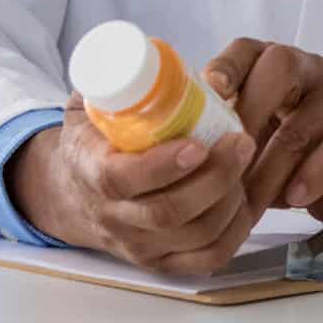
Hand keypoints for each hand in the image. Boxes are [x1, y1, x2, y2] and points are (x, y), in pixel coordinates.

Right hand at [5, 93, 257, 274]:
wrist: (74, 194)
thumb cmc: (93, 140)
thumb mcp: (89, 105)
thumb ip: (113, 83)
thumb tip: (151, 59)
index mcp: (91, 174)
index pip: (123, 181)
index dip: (162, 166)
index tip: (198, 143)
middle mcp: (114, 219)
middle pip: (168, 213)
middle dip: (215, 178)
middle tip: (244, 141)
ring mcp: (140, 247)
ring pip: (195, 237)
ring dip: (231, 200)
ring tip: (248, 163)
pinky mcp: (163, 263)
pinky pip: (207, 259)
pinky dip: (235, 232)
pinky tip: (247, 199)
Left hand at [203, 41, 322, 224]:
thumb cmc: (291, 156)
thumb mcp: (255, 140)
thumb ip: (223, 134)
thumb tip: (175, 151)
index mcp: (273, 65)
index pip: (247, 50)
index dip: (226, 66)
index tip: (210, 90)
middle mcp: (309, 69)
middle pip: (280, 68)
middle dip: (249, 112)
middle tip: (226, 157)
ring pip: (305, 119)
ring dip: (272, 165)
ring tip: (252, 201)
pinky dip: (316, 172)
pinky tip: (296, 197)